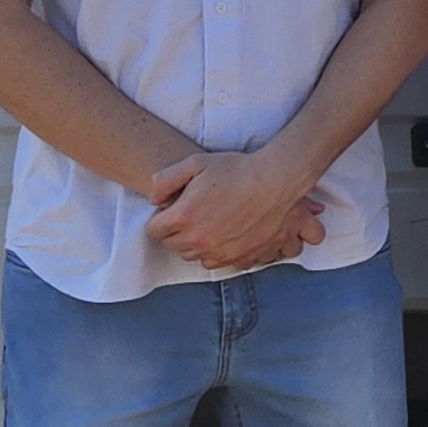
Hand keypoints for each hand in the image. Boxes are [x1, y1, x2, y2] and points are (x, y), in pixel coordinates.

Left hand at [146, 150, 327, 272]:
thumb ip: (164, 180)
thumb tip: (153, 200)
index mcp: (183, 216)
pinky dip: (212, 252)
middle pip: (171, 245)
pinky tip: (221, 235)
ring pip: (191, 256)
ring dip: (193, 244)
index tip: (173, 210)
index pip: (154, 230)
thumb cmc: (236, 170)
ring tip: (206, 224)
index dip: (161, 218)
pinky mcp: (237, 257)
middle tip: (191, 215)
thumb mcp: (195, 163)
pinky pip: (213, 263)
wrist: (275, 182)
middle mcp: (198, 239)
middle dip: (175, 232)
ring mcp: (218, 251)